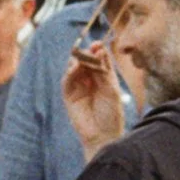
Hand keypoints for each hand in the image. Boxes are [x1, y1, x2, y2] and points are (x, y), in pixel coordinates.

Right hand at [61, 44, 126, 158]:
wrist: (103, 135)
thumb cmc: (112, 114)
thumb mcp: (111, 90)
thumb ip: (104, 72)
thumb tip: (100, 51)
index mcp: (104, 78)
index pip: (99, 59)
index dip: (98, 51)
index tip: (99, 45)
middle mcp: (90, 80)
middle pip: (85, 60)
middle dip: (87, 53)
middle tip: (92, 49)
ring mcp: (78, 86)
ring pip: (74, 67)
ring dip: (78, 60)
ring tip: (83, 58)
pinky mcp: (69, 95)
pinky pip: (67, 80)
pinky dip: (70, 72)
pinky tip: (76, 67)